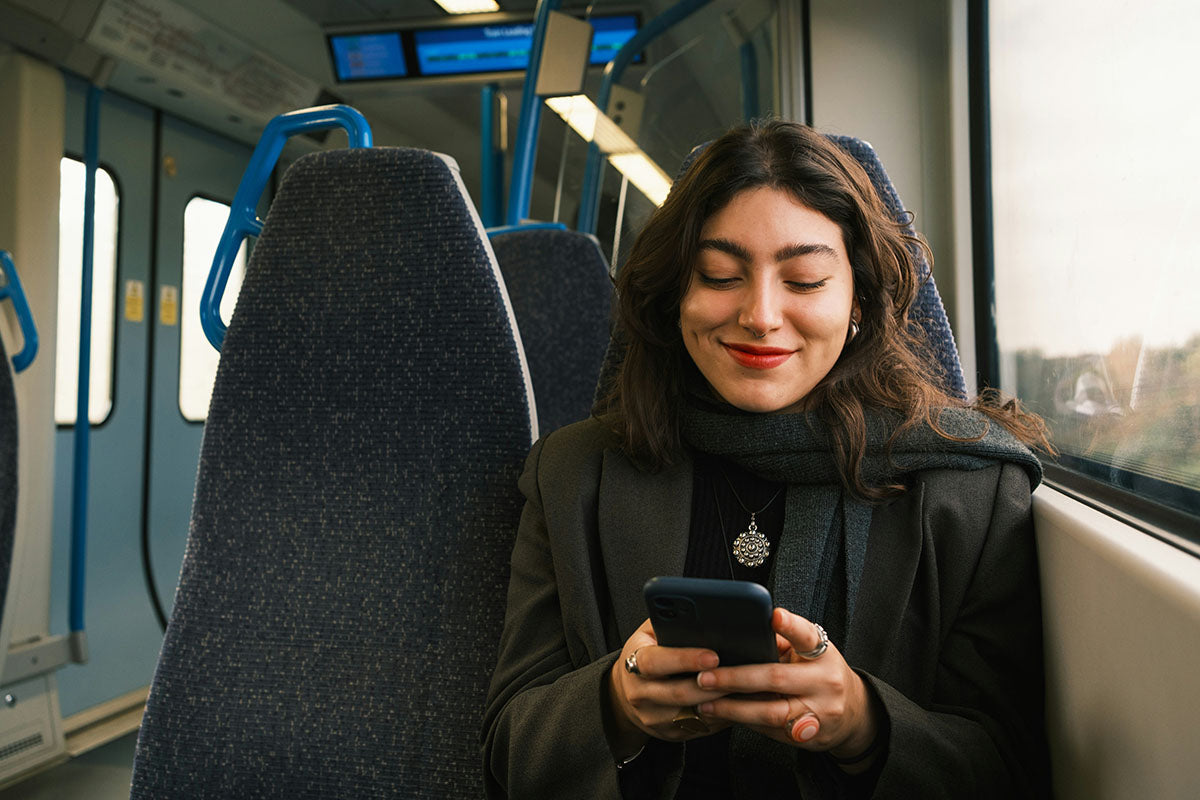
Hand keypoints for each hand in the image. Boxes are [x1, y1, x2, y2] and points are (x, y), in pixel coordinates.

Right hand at [607, 619, 731, 755]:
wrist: (625, 692)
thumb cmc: (646, 654)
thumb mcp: (650, 633)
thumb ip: (670, 622)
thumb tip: (701, 612)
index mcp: (634, 662)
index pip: (656, 662)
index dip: (684, 659)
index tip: (712, 656)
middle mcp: (640, 693)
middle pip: (679, 693)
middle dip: (713, 684)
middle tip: (740, 674)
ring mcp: (654, 717)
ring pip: (693, 714)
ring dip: (721, 703)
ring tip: (745, 689)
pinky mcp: (670, 734)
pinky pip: (701, 728)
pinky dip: (723, 717)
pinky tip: (739, 704)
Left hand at [694, 608, 877, 759]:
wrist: (853, 714)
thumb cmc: (820, 674)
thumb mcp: (811, 654)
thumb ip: (783, 644)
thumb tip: (740, 635)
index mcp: (823, 654)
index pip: (807, 636)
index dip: (790, 626)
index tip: (773, 616)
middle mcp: (825, 682)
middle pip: (776, 677)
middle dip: (736, 678)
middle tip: (705, 677)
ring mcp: (819, 712)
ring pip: (770, 712)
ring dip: (733, 708)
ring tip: (706, 703)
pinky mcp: (808, 736)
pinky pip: (770, 730)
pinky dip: (744, 721)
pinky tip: (724, 715)